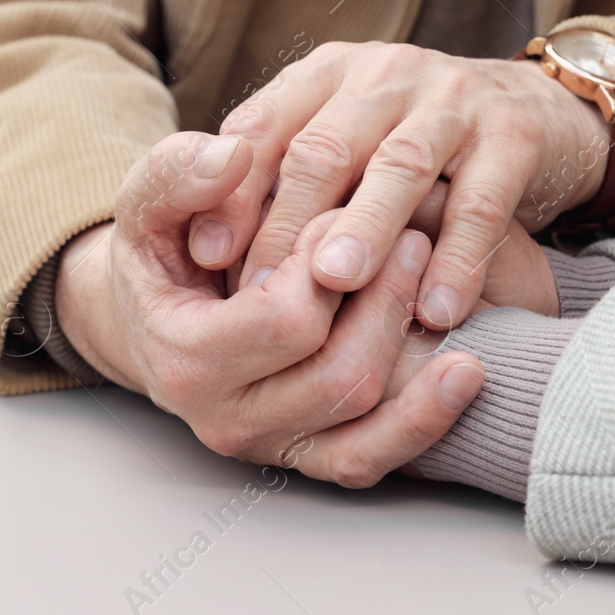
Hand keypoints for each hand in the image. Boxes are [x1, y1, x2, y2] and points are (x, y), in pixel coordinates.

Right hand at [54, 131, 486, 486]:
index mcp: (185, 359)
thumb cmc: (161, 250)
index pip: (284, 320)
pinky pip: (370, 458)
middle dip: (384, 299)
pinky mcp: (305, 456)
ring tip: (430, 274)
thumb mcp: (149, 202)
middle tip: (409, 236)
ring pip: (364, 415)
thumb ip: (180, 173)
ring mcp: (270, 446)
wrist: (153, 313)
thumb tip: (233, 155)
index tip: (341, 215)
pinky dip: (424, 420)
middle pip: (337, 374)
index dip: (325, 262)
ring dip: (411, 342)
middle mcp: (226, 419)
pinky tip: (466, 371)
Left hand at [192, 43, 604, 329]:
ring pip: (399, 167)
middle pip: (324, 146)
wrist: (538, 112)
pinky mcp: (514, 134)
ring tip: (335, 283)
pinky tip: (437, 312)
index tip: (205, 255)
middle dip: (287, 221)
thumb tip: (204, 246)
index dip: (231, 190)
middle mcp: (385, 76)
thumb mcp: (344, 142)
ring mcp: (453, 100)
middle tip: (259, 289)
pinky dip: (457, 259)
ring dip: (364, 228)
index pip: (263, 125)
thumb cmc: (412, 148)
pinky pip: (481, 201)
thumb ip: (281, 178)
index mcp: (328, 75)